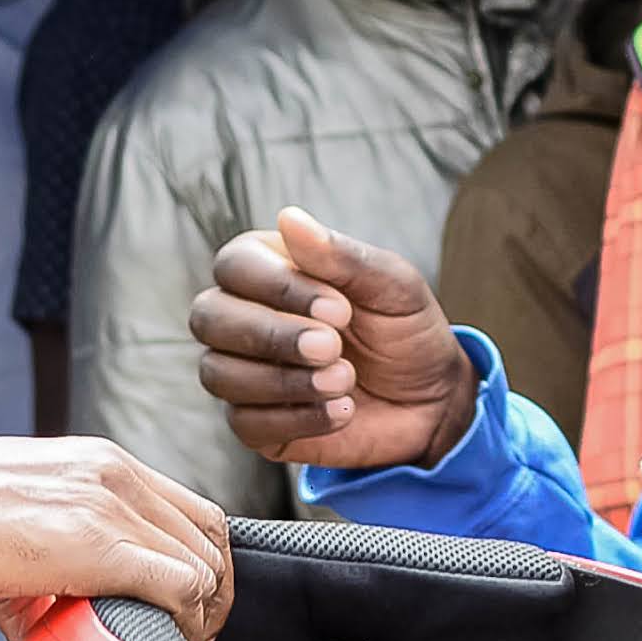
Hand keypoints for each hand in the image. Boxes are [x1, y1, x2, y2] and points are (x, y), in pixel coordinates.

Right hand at [0, 433, 231, 640]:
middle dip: (215, 595)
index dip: (201, 567)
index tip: (183, 611)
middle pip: (212, 535)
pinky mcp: (93, 544)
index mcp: (98, 462)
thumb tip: (53, 631)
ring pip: (206, 562)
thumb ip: (45, 576)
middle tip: (190, 639)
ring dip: (203, 615)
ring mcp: (106, 504)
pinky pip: (180, 584)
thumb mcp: (6, 531)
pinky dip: (183, 623)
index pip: (191, 509)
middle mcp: (113, 473)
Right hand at [190, 210, 481, 472]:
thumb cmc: (405, 330)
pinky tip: (341, 411)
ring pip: (218, 373)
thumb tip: (289, 217)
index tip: (340, 310)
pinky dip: (297, 418)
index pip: (233, 266)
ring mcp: (244, 372)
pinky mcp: (256, 423)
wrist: (433, 401)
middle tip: (333, 347)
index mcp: (269, 269)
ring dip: (285, 381)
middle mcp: (243, 317)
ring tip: (344, 380)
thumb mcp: (391, 285)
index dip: (279, 289)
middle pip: (208, 317)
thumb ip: (341, 255)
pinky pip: (245, 422)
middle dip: (272, 336)